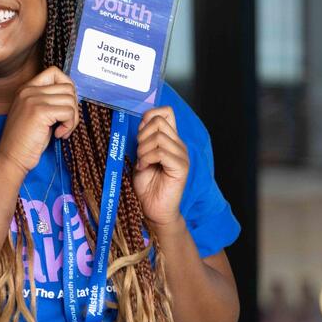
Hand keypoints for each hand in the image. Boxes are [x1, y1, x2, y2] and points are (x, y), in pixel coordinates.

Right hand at [0, 66, 79, 173]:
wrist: (11, 158)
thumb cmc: (25, 141)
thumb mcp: (36, 114)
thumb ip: (49, 101)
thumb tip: (72, 96)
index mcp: (26, 89)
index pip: (54, 72)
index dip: (67, 87)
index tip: (65, 106)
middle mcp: (28, 90)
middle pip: (67, 86)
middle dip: (73, 107)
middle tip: (65, 123)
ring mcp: (33, 99)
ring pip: (70, 100)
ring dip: (72, 119)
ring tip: (61, 130)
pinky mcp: (40, 112)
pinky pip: (68, 112)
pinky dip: (69, 126)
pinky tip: (58, 134)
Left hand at [133, 106, 188, 227]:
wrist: (153, 209)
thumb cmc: (147, 185)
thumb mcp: (141, 156)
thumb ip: (143, 139)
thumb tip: (142, 121)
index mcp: (170, 139)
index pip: (166, 112)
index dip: (149, 117)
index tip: (139, 135)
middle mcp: (178, 144)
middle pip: (159, 121)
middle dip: (142, 135)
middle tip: (140, 154)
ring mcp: (181, 155)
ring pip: (158, 137)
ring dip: (143, 150)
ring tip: (142, 164)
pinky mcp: (181, 167)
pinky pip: (161, 153)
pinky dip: (147, 159)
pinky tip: (144, 169)